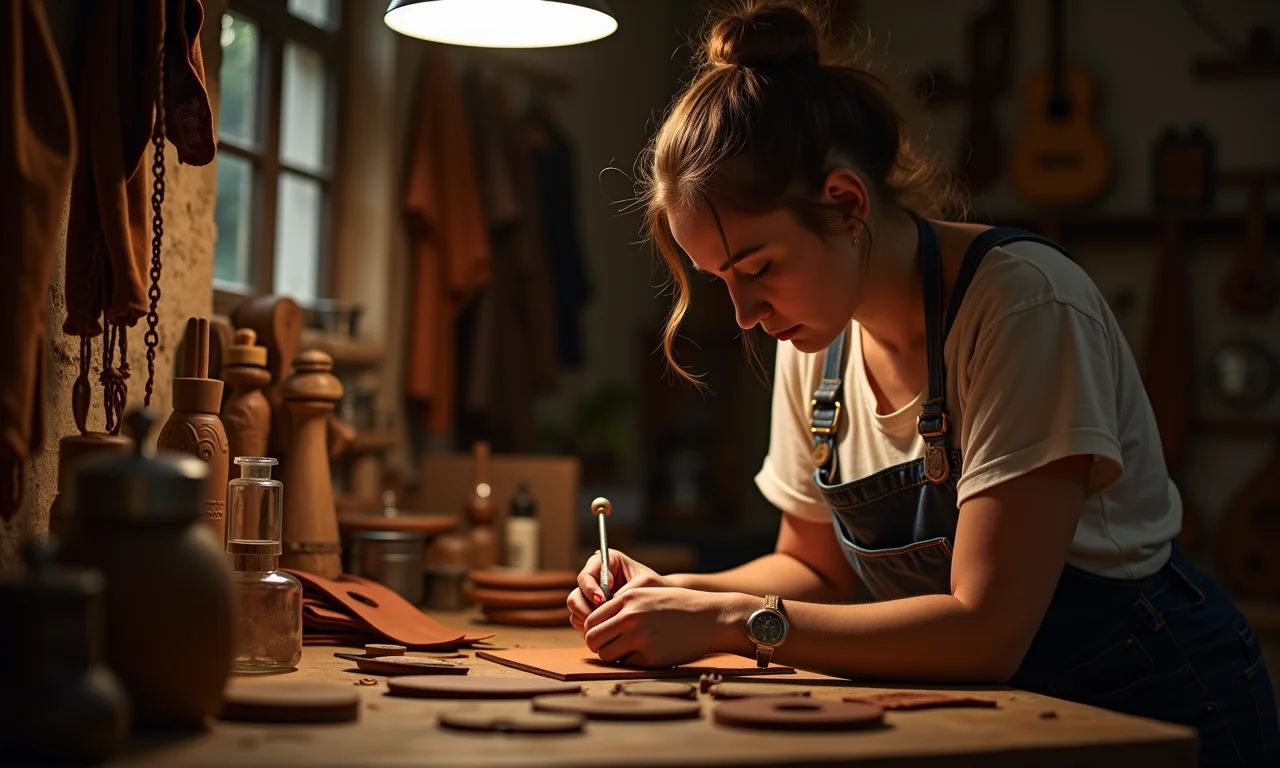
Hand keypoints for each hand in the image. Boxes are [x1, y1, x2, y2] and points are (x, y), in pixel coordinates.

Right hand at [567, 549, 668, 633]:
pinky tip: (607, 633)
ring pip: (575, 610)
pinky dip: (589, 629)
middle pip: (576, 594)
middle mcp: (594, 578)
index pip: (587, 574)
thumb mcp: (645, 584)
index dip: (590, 588)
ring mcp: (590, 596)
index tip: (602, 600)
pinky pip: (580, 622)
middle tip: (602, 618)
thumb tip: (604, 602)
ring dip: (587, 621)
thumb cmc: (657, 588)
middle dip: (586, 609)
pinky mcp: (591, 612)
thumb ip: (625, 590)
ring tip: (607, 627)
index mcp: (606, 561)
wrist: (663, 603)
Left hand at [581, 587, 739, 667]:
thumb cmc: (680, 606)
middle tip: (610, 647)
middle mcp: (630, 617)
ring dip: (612, 656)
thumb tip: (596, 624)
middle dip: (598, 645)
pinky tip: (646, 654)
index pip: (591, 619)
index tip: (603, 635)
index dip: (594, 630)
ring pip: (606, 655)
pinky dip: (631, 663)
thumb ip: (623, 605)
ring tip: (627, 652)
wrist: (712, 618)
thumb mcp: (649, 594)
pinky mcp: (651, 658)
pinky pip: (627, 665)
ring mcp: (641, 638)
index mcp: (628, 599)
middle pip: (593, 639)